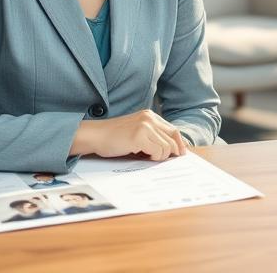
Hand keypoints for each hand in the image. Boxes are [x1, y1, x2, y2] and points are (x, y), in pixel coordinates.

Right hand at [73, 109, 187, 160]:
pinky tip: (141, 155)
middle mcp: (149, 118)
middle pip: (173, 138)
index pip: (173, 130)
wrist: (95, 136)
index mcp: (149, 115)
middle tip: (165, 160)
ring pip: (167, 147)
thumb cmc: (113, 137)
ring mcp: (145, 126)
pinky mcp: (140, 136)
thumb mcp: (136, 131)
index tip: (181, 154)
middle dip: (172, 152)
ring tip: (146, 156)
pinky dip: (153, 157)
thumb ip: (152, 135)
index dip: (179, 143)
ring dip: (159, 156)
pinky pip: (158, 152)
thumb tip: (171, 150)